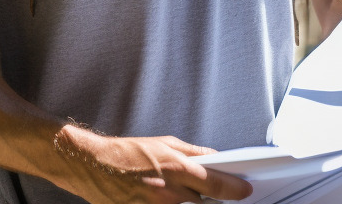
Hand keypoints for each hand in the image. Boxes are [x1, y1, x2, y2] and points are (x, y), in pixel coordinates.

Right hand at [55, 124, 251, 203]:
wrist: (94, 166)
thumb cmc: (129, 153)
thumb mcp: (165, 143)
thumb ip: (193, 153)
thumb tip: (216, 158)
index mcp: (178, 169)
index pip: (217, 184)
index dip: (235, 190)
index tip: (247, 191)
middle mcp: (171, 192)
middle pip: (205, 203)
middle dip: (215, 200)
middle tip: (224, 196)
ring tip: (190, 195)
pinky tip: (176, 201)